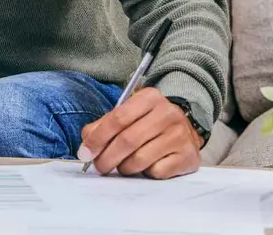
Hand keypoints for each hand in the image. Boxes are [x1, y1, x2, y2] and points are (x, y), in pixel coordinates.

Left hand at [78, 88, 203, 178]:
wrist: (186, 130)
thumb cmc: (149, 123)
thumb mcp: (128, 115)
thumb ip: (103, 126)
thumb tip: (86, 147)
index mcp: (149, 97)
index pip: (118, 118)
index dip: (98, 138)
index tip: (85, 153)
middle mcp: (167, 113)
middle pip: (127, 141)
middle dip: (107, 158)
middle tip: (100, 167)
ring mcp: (179, 135)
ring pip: (140, 160)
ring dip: (125, 168)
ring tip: (124, 165)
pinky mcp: (187, 156)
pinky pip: (156, 172)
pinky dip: (146, 173)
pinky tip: (147, 166)